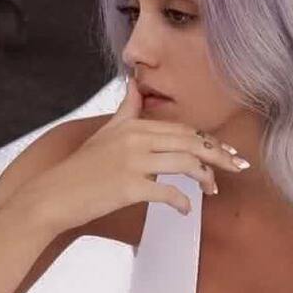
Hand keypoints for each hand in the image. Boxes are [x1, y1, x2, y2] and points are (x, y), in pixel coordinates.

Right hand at [11, 76, 248, 234]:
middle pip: (191, 143)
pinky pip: (167, 191)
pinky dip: (182, 201)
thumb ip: (126, 108)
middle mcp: (137, 139)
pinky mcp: (128, 186)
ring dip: (205, 178)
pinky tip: (186, 209)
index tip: (230, 152)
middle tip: (240, 167)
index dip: (211, 141)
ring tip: (213, 191)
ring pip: (185, 164)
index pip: (184, 130)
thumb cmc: (82, 166)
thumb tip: (134, 83)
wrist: (52, 195)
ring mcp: (133, 162)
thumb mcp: (106, 131)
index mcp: (135, 125)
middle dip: (220, 156)